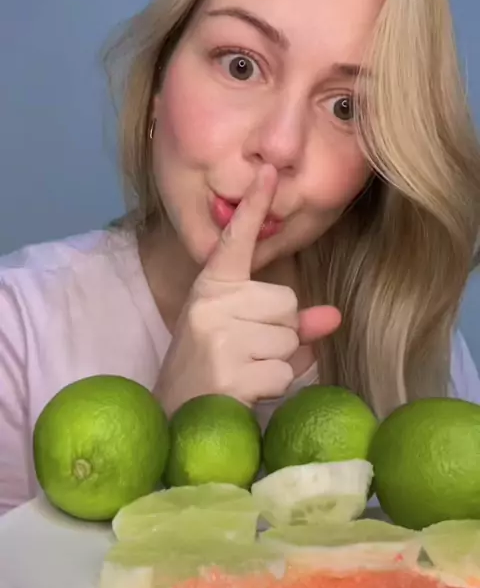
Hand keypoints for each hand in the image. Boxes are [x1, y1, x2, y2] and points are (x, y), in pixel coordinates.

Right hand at [155, 165, 340, 414]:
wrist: (175, 416)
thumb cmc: (211, 367)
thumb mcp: (242, 335)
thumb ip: (289, 323)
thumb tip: (334, 317)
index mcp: (211, 287)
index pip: (235, 241)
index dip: (253, 206)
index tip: (268, 171)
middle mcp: (211, 304)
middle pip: (286, 302)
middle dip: (279, 332)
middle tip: (244, 351)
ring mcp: (219, 336)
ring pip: (288, 338)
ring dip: (277, 362)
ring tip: (241, 371)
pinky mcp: (230, 371)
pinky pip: (284, 372)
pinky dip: (273, 387)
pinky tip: (243, 390)